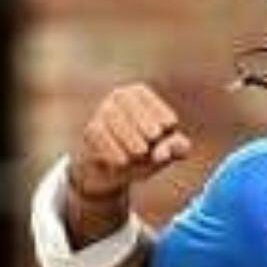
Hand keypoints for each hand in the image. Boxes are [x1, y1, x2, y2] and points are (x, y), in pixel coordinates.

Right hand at [68, 84, 190, 201]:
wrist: (112, 172)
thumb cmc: (145, 155)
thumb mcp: (165, 151)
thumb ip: (176, 148)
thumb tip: (164, 153)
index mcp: (136, 96)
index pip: (142, 94)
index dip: (156, 107)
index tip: (170, 124)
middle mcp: (116, 99)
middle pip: (125, 100)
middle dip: (142, 118)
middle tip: (154, 136)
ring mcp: (101, 113)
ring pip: (110, 116)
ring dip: (127, 134)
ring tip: (141, 151)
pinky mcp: (90, 131)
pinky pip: (97, 134)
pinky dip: (110, 148)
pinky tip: (122, 161)